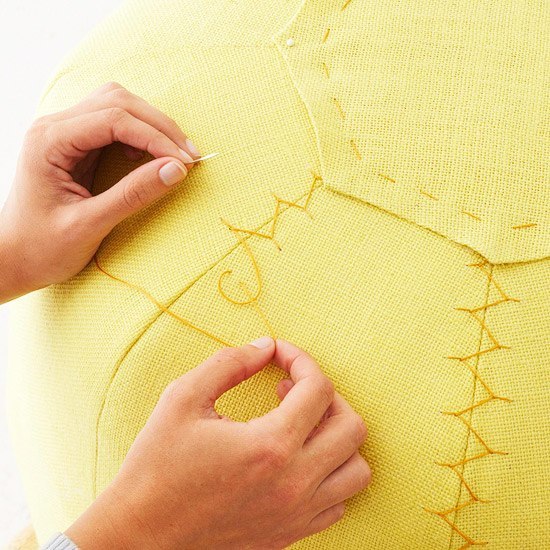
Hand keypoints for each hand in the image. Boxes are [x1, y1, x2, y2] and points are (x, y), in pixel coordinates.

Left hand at [0, 82, 200, 302]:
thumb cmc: (42, 247)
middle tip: (189, 157)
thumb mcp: (89, 225)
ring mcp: (64, 133)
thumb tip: (177, 170)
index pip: (113, 119)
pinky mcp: (76, 145)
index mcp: (49, 141)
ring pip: (117, 106)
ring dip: (151, 126)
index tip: (185, 163)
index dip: (155, 137)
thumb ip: (132, 195)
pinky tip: (151, 157)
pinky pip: (114, 124)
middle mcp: (54, 127)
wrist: (14, 258)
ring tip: (175, 155)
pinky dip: (140, 135)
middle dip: (159, 126)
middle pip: (117, 102)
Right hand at [65, 337, 371, 548]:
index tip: (279, 354)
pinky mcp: (290, 534)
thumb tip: (265, 346)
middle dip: (328, 395)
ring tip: (302, 424)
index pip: (319, 389)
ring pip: (357, 469)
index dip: (302, 359)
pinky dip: (331, 473)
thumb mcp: (183, 399)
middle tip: (292, 388)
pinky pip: (339, 501)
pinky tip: (298, 459)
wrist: (140, 537)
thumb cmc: (156, 466)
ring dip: (338, 437)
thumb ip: (230, 363)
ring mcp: (296, 514)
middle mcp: (295, 483)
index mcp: (270, 446)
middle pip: (352, 427)